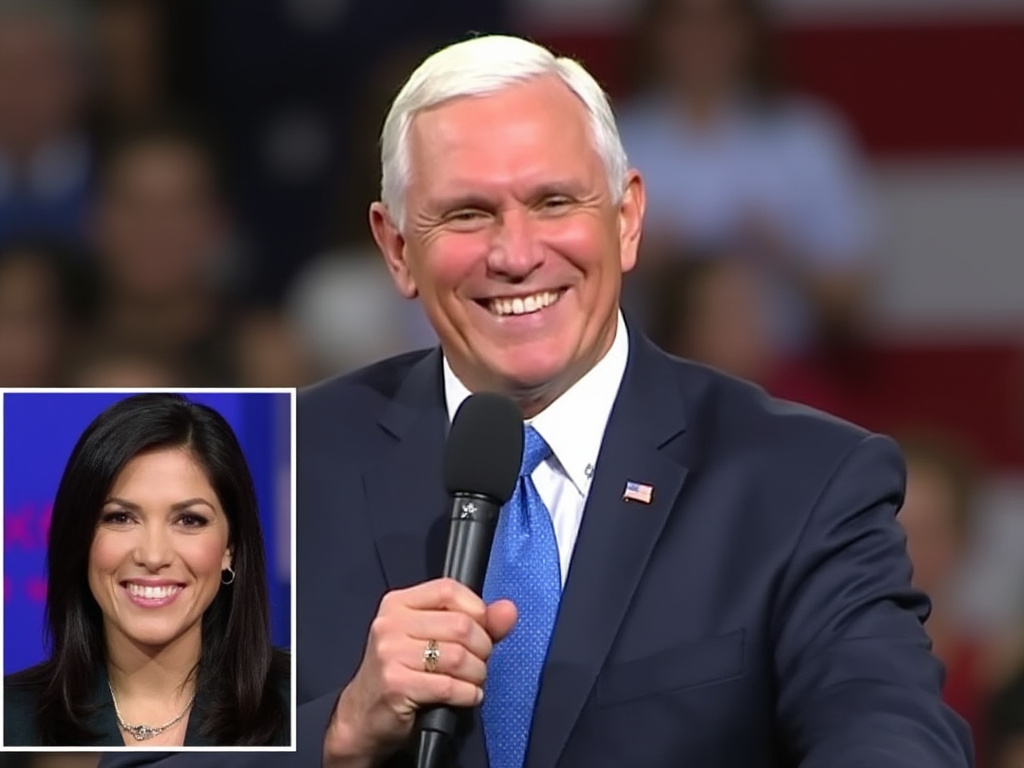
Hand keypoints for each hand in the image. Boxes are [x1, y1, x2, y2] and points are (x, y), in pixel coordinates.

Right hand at [323, 578, 516, 766]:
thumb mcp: (434, 639)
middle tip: (477, 663)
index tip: (480, 631)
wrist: (363, 716)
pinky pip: (449, 686)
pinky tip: (465, 696)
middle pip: (460, 625)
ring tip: (471, 682)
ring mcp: (390, 653)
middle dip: (482, 649)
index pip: (449, 589)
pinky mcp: (395, 684)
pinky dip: (468, 694)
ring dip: (476, 675)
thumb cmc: (402, 673)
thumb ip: (476, 623)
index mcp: (398, 603)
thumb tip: (509, 610)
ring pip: (458, 657)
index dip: (476, 611)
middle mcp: (390, 623)